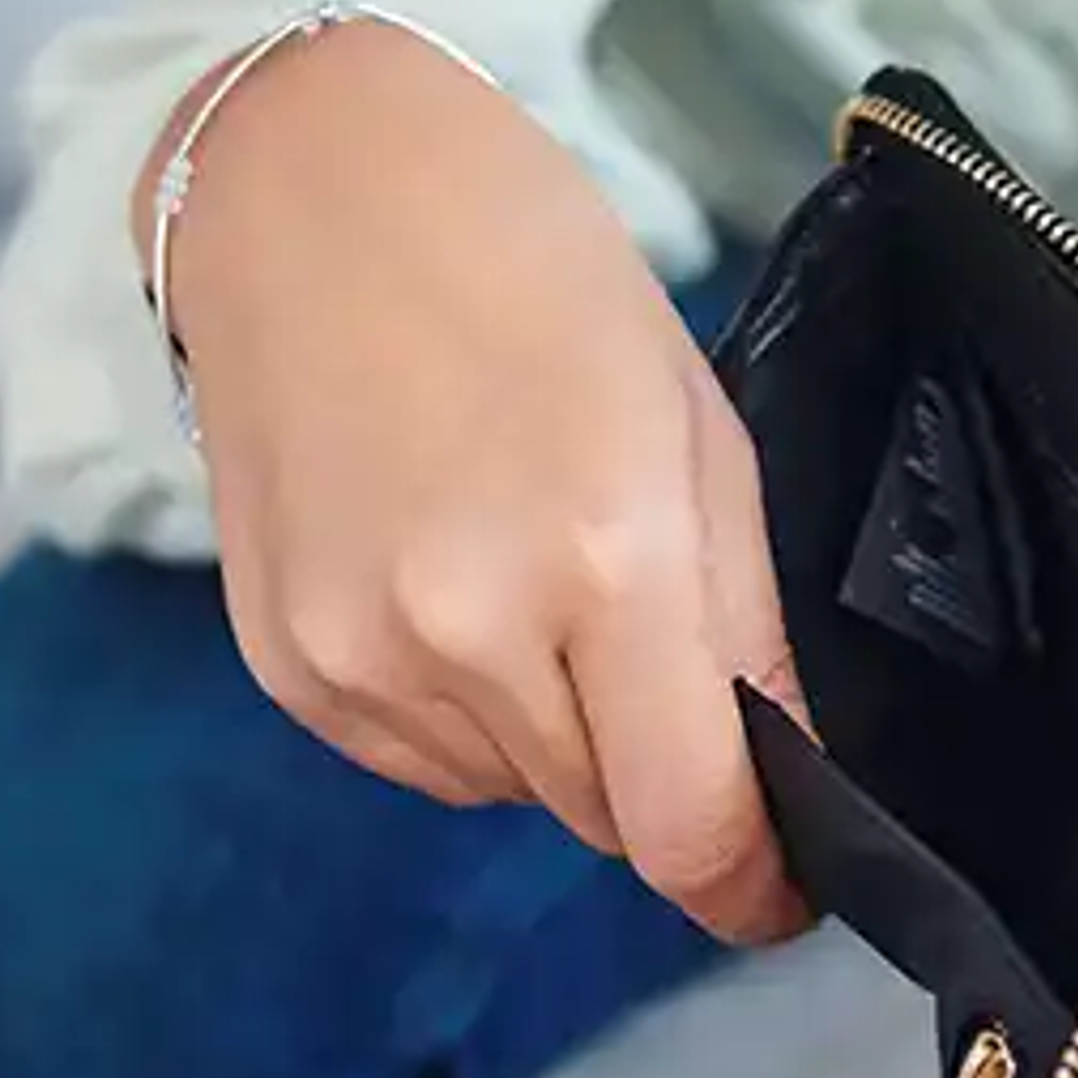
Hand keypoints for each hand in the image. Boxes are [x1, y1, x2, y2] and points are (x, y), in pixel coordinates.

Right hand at [148, 23, 809, 943]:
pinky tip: (451, 583)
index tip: (780, 890)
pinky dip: (462, 712)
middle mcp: (465, 633)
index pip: (686, 826)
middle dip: (657, 772)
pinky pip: (418, 760)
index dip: (748, 884)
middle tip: (652, 641)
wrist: (313, 187)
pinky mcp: (286, 665)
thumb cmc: (535, 274)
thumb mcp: (695, 428)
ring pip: (512, 792)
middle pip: (604, 817)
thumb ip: (745, 625)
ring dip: (556, 736)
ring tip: (535, 576)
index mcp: (603, 560)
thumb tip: (790, 780)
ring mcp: (355, 657)